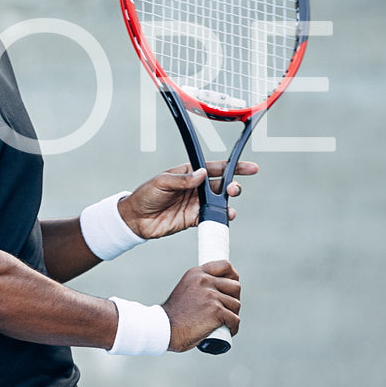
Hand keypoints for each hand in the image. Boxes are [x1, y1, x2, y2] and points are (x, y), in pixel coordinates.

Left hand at [117, 161, 257, 239]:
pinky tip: (225, 217)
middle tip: (234, 189)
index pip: (215, 168)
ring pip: (219, 202)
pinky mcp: (194, 219)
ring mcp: (196, 203)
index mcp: (189, 173)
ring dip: (228, 203)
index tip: (250, 168)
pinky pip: (211, 217)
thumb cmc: (146, 195)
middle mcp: (196, 188)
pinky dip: (220, 218)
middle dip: (233, 186)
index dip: (233, 167)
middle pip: (221, 185)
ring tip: (229, 206)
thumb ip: (183, 180)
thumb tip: (202, 174)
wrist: (135, 219)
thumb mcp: (162, 182)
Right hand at [161, 260, 241, 351]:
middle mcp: (204, 281)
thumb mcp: (186, 290)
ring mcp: (210, 296)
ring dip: (232, 315)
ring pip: (236, 304)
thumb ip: (201, 286)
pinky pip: (235, 319)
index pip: (225, 266)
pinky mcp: (216, 311)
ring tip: (223, 323)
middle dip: (234, 299)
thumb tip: (220, 290)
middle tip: (227, 310)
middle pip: (235, 286)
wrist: (165, 329)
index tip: (230, 288)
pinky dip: (233, 327)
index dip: (233, 276)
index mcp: (196, 273)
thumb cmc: (175, 314)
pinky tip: (227, 330)